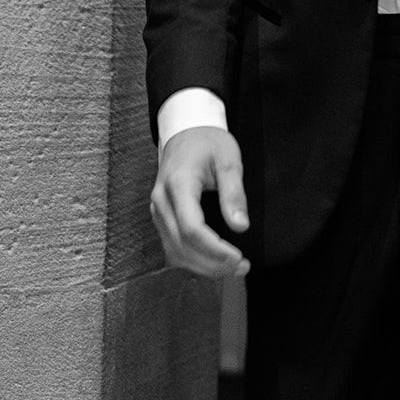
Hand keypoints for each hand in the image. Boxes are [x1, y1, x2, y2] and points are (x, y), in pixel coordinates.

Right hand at [150, 125, 250, 277]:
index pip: (191, 228)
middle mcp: (161, 201)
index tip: (238, 257)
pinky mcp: (161, 217)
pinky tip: (214, 262)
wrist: (186, 130)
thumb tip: (241, 226)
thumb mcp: (228, 159)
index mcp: (178, 184)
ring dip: (202, 266)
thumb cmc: (208, 142)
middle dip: (211, 264)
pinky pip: (172, 247)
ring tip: (232, 269)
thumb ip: (234, 192)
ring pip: (174, 251)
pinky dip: (193, 260)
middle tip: (241, 268)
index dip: (214, 249)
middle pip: (181, 246)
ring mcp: (157, 211)